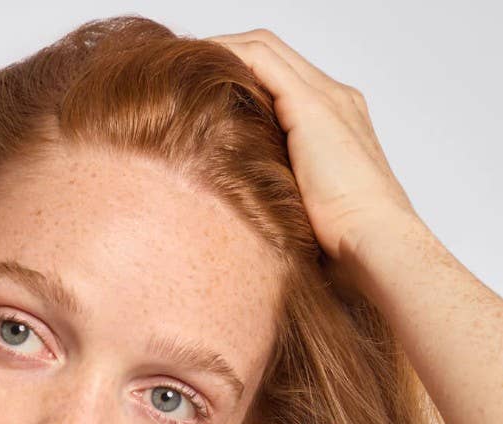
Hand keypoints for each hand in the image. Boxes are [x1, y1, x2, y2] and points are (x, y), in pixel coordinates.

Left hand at [203, 29, 418, 264]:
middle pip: (271, 54)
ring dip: (220, 50)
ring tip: (180, 65)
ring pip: (264, 48)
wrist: (373, 244)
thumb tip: (237, 207)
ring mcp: (328, 98)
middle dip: (224, 55)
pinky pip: (260, 60)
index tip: (197, 93)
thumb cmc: (340, 245)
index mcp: (335, 122)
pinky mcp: (313, 106)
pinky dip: (226, 56)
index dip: (239, 75)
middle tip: (179, 70)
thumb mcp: (300, 209)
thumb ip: (278, 191)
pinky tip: (196, 68)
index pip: (281, 78)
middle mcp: (336, 99)